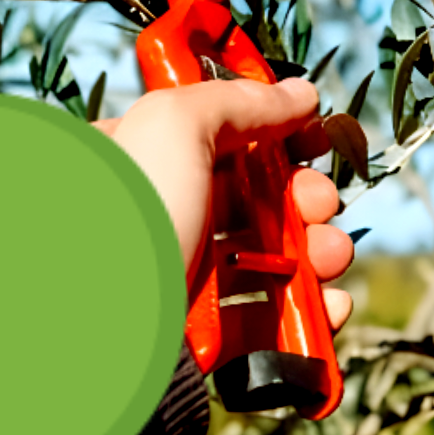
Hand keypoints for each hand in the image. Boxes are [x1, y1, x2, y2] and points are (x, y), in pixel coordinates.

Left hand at [93, 78, 353, 329]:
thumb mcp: (174, 128)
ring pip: (264, 257)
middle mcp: (153, 216)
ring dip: (316, 253)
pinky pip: (263, 321)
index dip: (268, 126)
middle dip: (303, 198)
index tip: (310, 133)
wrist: (100, 340)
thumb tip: (298, 94)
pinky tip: (328, 308)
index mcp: (134, 159)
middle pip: (249, 195)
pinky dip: (304, 314)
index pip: (210, 131)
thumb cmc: (128, 220)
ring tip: (333, 258)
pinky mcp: (199, 335)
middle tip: (322, 204)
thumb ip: (238, 101)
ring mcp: (176, 278)